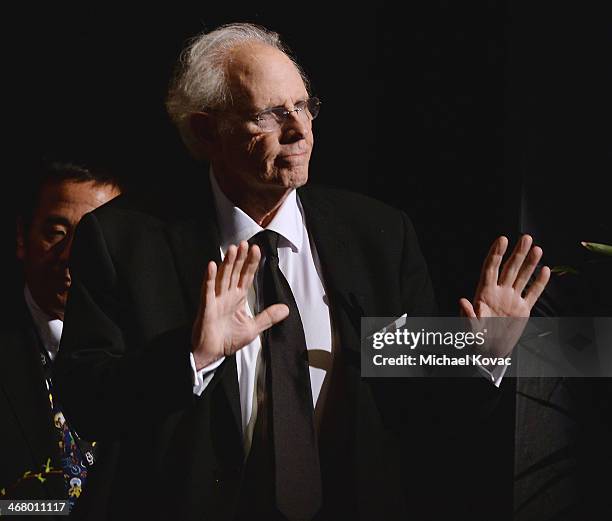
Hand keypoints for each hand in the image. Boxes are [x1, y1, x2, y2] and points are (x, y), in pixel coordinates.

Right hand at [191, 241, 288, 369]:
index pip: (246, 276)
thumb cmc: (228, 340)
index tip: (257, 250)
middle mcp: (227, 295)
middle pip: (234, 272)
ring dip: (227, 263)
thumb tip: (285, 309)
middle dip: (240, 258)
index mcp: (237, 298)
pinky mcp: (206, 306)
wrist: (211, 353)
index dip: (251, 263)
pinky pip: (208, 289)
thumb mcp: (253, 328)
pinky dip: (209, 277)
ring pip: (222, 276)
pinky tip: (212, 265)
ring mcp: (216, 299)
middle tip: (245, 243)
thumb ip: (268, 317)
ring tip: (233, 249)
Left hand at [459, 235, 550, 356]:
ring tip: (537, 248)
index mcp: (484, 294)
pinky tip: (545, 270)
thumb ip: (467, 316)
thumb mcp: (469, 330)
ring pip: (522, 277)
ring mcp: (511, 300)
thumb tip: (463, 301)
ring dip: (530, 263)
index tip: (502, 239)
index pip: (491, 268)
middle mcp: (499, 293)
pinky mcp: (522, 310)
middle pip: (509, 268)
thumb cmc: (475, 342)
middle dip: (517, 253)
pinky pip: (533, 293)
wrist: (488, 354)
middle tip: (526, 237)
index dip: (496, 254)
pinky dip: (539, 283)